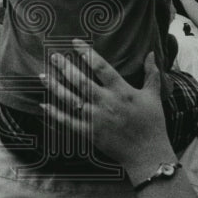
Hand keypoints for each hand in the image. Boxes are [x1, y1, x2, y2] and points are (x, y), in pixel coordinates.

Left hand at [40, 41, 172, 171]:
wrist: (147, 154)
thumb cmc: (152, 124)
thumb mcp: (154, 96)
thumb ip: (151, 73)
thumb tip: (152, 53)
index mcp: (122, 91)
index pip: (102, 67)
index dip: (87, 53)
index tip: (75, 42)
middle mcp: (106, 102)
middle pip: (81, 81)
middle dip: (65, 67)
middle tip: (53, 56)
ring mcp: (96, 118)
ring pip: (71, 99)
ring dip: (55, 87)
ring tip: (42, 75)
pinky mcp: (90, 133)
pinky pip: (69, 121)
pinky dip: (55, 113)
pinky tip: (44, 105)